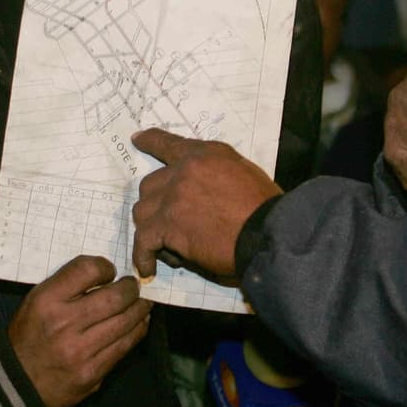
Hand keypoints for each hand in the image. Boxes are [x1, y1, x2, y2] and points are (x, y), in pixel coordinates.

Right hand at [9, 255, 151, 406]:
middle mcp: (64, 324)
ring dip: (140, 309)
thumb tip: (108, 275)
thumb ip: (68, 285)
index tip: (110, 272)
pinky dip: (136, 331)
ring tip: (142, 303)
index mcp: (47, 301)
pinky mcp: (92, 374)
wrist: (15, 382)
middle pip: (115, 297)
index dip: (105, 267)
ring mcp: (80, 352)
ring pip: (126, 323)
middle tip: (134, 287)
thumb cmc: (29, 334)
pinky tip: (138, 324)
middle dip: (131, 289)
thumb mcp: (36, 300)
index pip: (87, 270)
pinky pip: (125, 347)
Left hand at [130, 128, 280, 279]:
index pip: (170, 144)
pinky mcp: (167, 225)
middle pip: (150, 185)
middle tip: (170, 225)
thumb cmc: (267, 209)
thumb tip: (206, 192)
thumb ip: (219, 175)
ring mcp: (173, 197)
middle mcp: (185, 170)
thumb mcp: (246, 174)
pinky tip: (148, 267)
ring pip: (143, 211)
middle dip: (156, 205)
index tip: (138, 139)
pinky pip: (144, 239)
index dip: (151, 141)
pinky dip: (144, 255)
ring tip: (168, 248)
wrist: (269, 232)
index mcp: (206, 155)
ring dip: (152, 229)